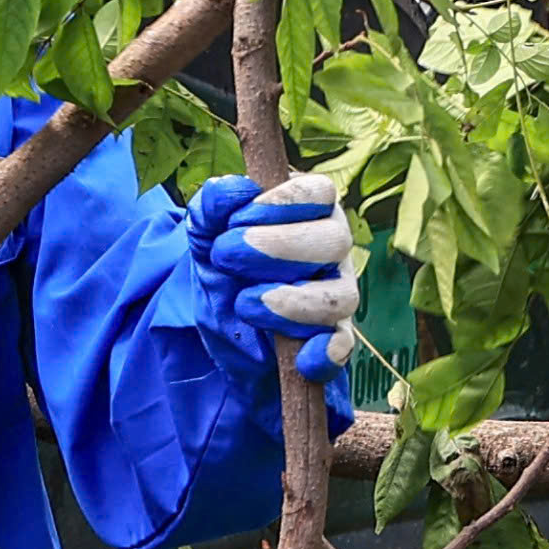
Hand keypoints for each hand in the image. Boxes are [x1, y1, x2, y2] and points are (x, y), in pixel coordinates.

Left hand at [185, 172, 358, 410]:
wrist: (219, 317)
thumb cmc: (223, 259)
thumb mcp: (206, 231)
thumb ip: (211, 206)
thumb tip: (231, 189)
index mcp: (310, 208)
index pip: (319, 192)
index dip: (281, 203)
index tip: (236, 219)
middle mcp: (332, 247)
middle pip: (334, 241)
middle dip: (278, 248)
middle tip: (226, 256)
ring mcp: (336, 293)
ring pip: (340, 296)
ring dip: (292, 301)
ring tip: (245, 304)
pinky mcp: (330, 337)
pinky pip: (342, 346)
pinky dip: (326, 353)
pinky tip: (305, 359)